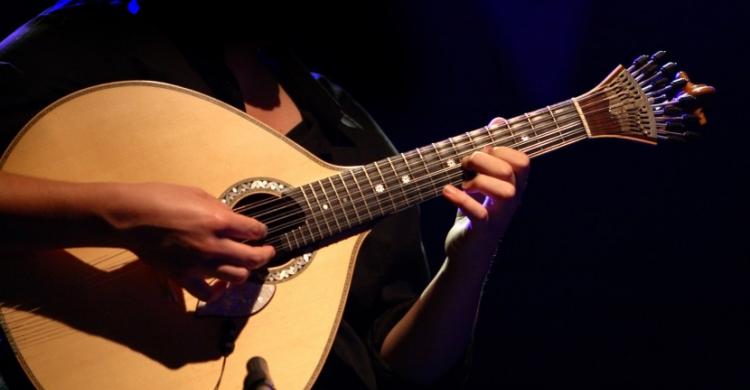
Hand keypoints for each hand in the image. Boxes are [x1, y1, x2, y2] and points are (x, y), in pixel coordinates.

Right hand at [102, 182, 274, 300]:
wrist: (130, 217)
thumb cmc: (160, 199)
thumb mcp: (199, 195)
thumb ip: (221, 210)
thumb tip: (236, 221)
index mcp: (218, 221)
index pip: (254, 231)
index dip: (261, 231)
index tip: (260, 232)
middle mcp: (213, 245)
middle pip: (253, 258)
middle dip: (265, 254)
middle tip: (267, 251)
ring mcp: (198, 264)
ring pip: (237, 277)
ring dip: (246, 271)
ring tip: (246, 265)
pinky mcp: (183, 277)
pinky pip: (208, 294)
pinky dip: (219, 291)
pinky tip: (222, 284)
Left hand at [441, 117, 529, 275]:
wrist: (466, 254)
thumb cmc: (474, 214)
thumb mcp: (482, 181)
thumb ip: (489, 153)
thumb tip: (499, 120)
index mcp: (514, 187)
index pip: (523, 161)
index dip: (502, 149)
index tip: (481, 152)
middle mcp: (511, 201)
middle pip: (513, 171)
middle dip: (484, 160)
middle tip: (465, 164)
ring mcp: (500, 217)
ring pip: (506, 191)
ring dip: (478, 180)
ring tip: (461, 182)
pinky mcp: (483, 231)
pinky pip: (480, 213)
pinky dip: (461, 199)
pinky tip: (447, 191)